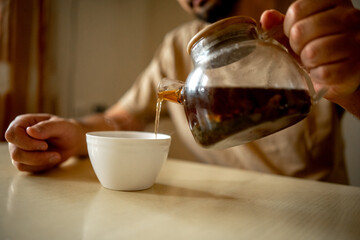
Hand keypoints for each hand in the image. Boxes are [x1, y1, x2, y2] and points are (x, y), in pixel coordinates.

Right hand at [5, 114, 86, 171]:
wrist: (72, 142)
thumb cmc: (66, 130)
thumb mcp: (61, 126)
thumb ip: (47, 127)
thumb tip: (30, 131)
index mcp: (23, 122)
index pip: (12, 135)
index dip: (26, 143)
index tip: (45, 145)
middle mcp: (17, 136)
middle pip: (16, 152)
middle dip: (36, 156)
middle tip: (55, 154)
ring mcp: (19, 149)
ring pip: (19, 162)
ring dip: (40, 162)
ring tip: (57, 156)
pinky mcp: (24, 160)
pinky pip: (27, 168)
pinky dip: (41, 166)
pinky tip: (52, 159)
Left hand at [261, 0, 359, 117]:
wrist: (343, 75)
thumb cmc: (321, 50)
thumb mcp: (301, 33)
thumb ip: (282, 25)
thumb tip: (266, 17)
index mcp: (334, 3)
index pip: (296, 10)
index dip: (288, 28)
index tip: (297, 36)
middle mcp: (350, 17)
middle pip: (300, 31)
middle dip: (296, 46)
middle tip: (306, 51)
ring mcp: (355, 42)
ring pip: (312, 52)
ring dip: (307, 62)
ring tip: (315, 62)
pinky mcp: (354, 68)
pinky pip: (322, 72)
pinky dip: (317, 76)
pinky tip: (324, 73)